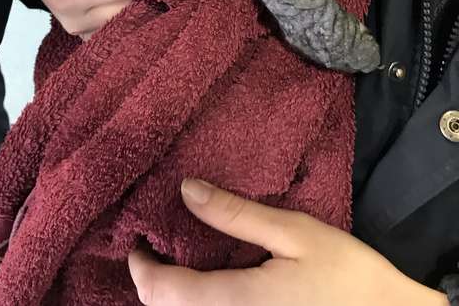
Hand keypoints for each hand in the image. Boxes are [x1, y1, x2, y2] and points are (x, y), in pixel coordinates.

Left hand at [128, 180, 447, 305]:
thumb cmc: (348, 275)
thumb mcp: (294, 232)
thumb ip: (236, 215)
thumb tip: (185, 190)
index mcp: (237, 301)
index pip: (163, 292)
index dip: (140, 267)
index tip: (137, 239)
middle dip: (152, 283)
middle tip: (153, 246)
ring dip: (172, 296)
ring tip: (173, 262)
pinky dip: (196, 303)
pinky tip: (204, 283)